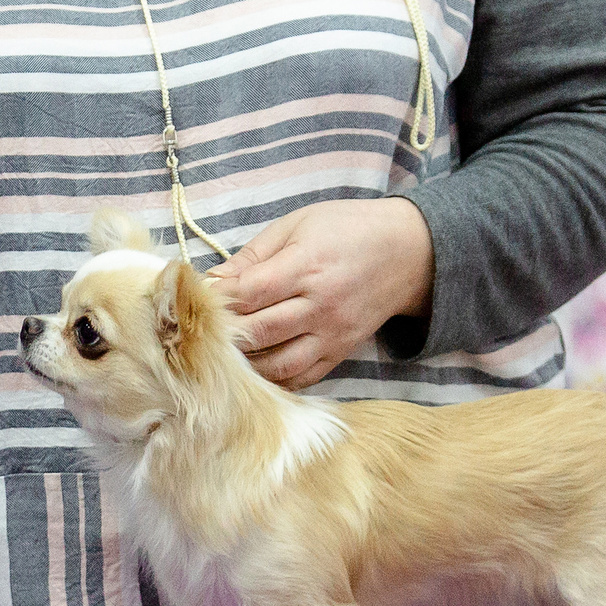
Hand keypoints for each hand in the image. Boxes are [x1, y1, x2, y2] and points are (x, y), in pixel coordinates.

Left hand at [208, 198, 433, 388]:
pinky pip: (303, 378)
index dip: (217, 299)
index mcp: (306, 267)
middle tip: (199, 330)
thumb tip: (212, 281)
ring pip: (278, 364)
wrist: (408, 252)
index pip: (248, 293)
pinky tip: (253, 372)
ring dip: (245, 364)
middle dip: (224, 333)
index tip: (196, 299)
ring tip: (222, 354)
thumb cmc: (346, 229)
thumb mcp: (297, 225)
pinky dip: (275, 380)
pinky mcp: (341, 352)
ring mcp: (332, 334)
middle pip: (258, 332)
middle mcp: (320, 306)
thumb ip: (253, 256)